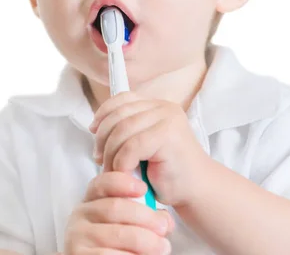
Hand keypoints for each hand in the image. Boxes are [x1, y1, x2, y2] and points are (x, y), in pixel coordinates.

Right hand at [64, 171, 173, 254]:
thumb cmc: (118, 245)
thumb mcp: (130, 226)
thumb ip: (149, 218)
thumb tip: (165, 220)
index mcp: (92, 200)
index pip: (103, 183)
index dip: (123, 182)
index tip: (144, 188)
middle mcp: (81, 214)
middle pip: (115, 207)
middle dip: (145, 217)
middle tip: (164, 228)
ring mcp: (77, 236)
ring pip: (118, 234)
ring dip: (146, 241)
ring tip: (162, 247)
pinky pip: (109, 254)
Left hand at [90, 92, 209, 207]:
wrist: (195, 191)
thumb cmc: (166, 172)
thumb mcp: (142, 145)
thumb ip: (126, 131)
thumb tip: (95, 126)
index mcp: (156, 105)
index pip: (122, 99)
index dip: (103, 113)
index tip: (93, 131)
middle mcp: (163, 107)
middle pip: (118, 115)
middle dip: (103, 139)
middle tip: (101, 159)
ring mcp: (167, 119)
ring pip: (122, 131)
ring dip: (111, 154)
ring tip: (112, 170)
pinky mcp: (168, 135)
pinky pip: (131, 146)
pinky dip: (122, 163)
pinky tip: (126, 174)